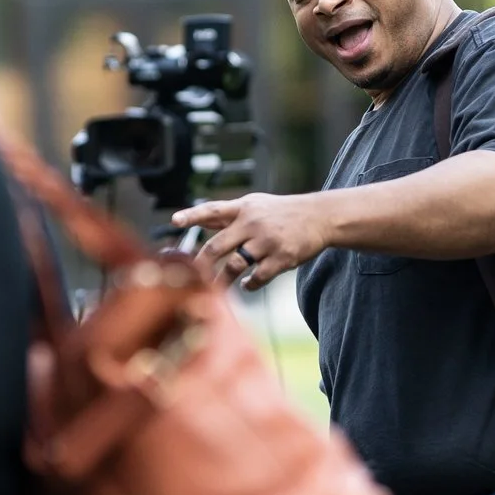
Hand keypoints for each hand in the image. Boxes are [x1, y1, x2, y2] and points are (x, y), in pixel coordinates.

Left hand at [171, 193, 332, 290]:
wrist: (319, 217)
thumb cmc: (281, 212)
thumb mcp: (255, 205)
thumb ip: (227, 215)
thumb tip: (198, 221)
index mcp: (243, 209)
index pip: (213, 210)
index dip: (193, 215)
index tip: (175, 221)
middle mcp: (253, 223)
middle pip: (217, 246)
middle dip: (200, 265)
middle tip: (188, 279)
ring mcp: (267, 241)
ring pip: (235, 265)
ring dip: (222, 280)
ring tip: (215, 289)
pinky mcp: (282, 258)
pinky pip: (257, 277)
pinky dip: (249, 284)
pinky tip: (247, 284)